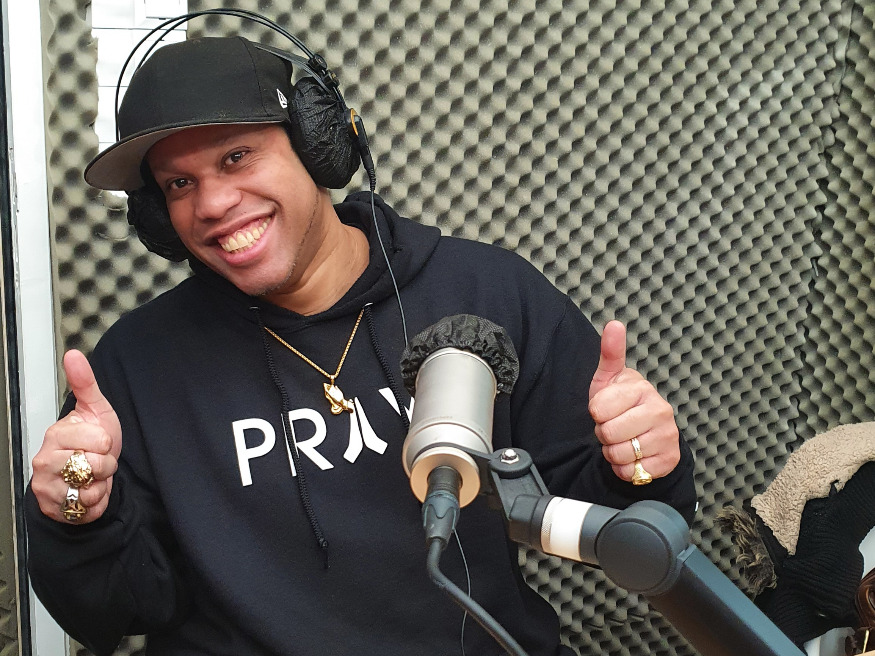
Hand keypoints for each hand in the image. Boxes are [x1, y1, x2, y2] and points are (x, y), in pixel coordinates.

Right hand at [30, 350, 121, 522]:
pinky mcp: (53, 508)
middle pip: (94, 465)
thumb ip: (85, 383)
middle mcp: (44, 461)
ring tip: (93, 475)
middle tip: (96, 459)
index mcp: (56, 434)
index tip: (99, 441)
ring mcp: (46, 486)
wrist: (91, 474)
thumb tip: (73, 354)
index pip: (97, 440)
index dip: (106, 442)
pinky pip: (88, 506)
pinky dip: (97, 500)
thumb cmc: (93, 441)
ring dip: (101, 483)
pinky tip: (89, 491)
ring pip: (90, 488)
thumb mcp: (95, 409)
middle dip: (105, 464)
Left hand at [588, 321, 679, 482]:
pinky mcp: (669, 459)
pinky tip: (633, 457)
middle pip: (609, 433)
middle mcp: (660, 410)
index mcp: (641, 388)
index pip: (598, 409)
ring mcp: (668, 436)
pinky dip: (626, 470)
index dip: (596, 414)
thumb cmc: (621, 404)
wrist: (645, 433)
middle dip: (604, 434)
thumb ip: (610, 353)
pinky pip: (632, 472)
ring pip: (620, 454)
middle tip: (613, 427)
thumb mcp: (609, 378)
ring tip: (622, 441)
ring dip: (613, 453)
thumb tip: (614, 324)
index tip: (606, 410)